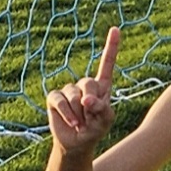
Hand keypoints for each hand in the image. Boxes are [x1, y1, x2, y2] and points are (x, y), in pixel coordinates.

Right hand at [46, 26, 121, 149]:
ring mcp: (68, 90)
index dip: (111, 47)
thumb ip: (102, 109)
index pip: (107, 64)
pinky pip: (59, 100)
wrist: (78, 142)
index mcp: (102, 86)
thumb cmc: (96, 128)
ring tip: (81, 122)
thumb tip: (87, 100)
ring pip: (73, 95)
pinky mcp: (55, 97)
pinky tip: (73, 122)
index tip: (115, 29)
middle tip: (90, 116)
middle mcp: (85, 85)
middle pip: (88, 82)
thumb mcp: (106, 120)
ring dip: (79, 112)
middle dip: (90, 100)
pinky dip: (67, 113)